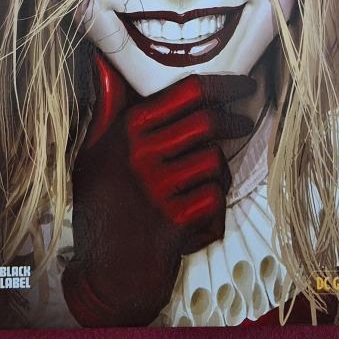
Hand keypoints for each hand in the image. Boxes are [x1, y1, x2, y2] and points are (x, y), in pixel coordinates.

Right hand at [62, 52, 254, 325]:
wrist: (105, 275)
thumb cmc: (101, 207)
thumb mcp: (93, 152)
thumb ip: (107, 109)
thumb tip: (104, 64)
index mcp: (126, 131)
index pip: (187, 92)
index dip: (224, 84)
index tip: (245, 84)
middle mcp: (141, 154)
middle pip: (207, 121)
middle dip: (234, 119)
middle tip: (244, 121)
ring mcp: (159, 187)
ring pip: (215, 160)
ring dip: (220, 169)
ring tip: (208, 179)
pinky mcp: (174, 220)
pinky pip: (216, 196)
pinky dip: (215, 205)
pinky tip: (200, 213)